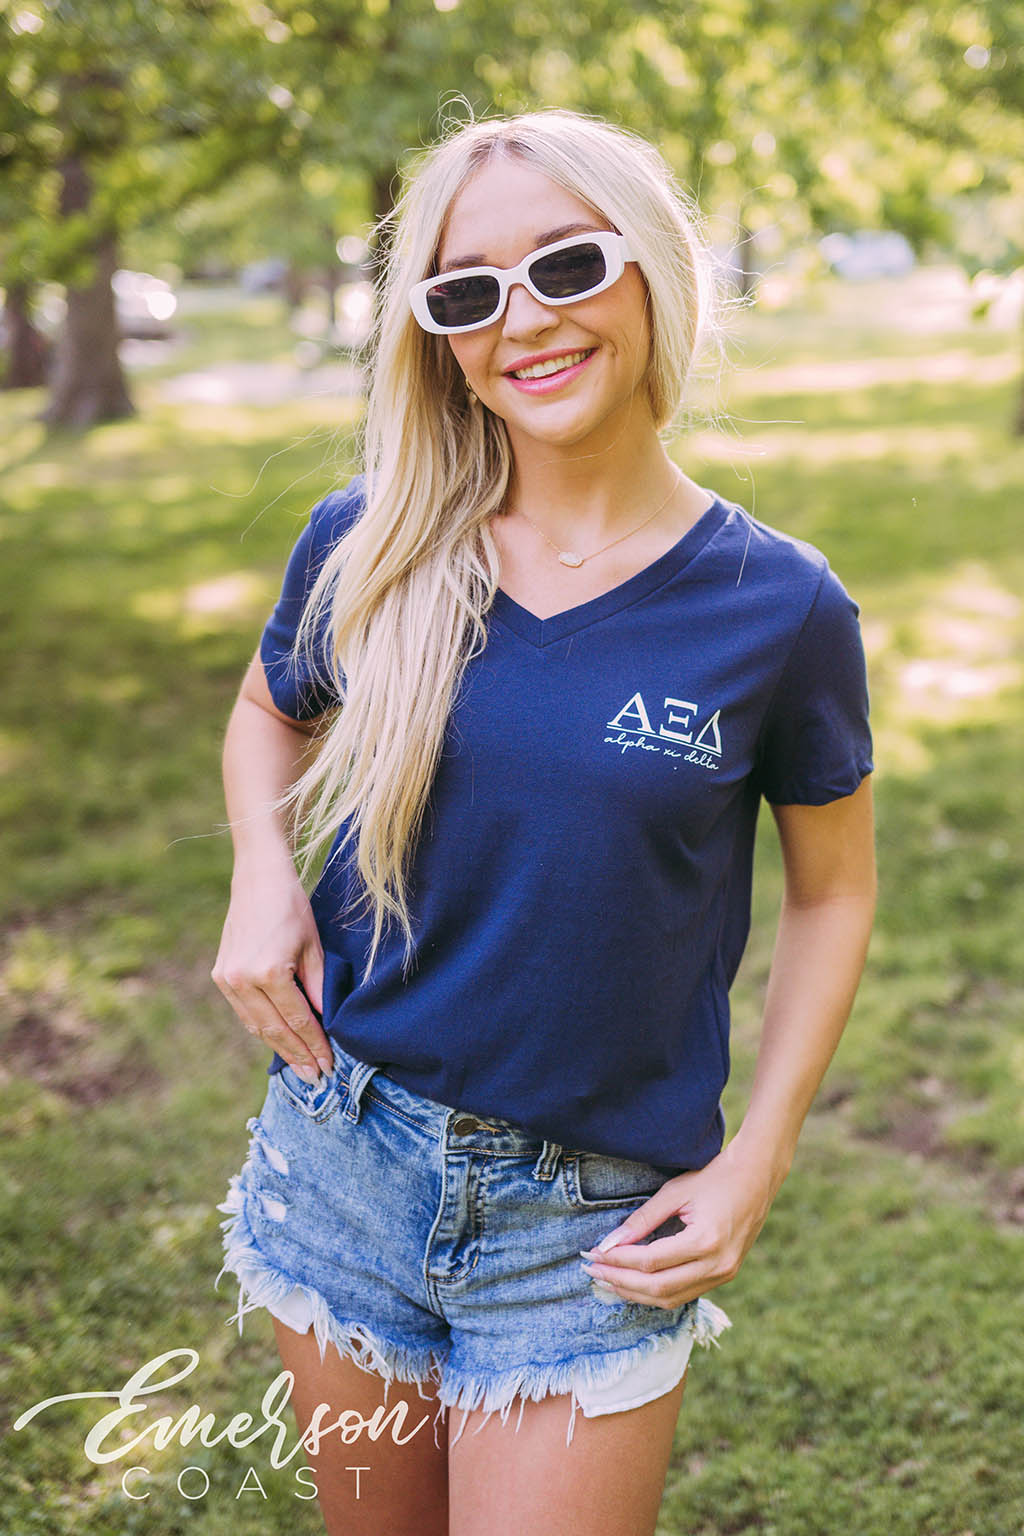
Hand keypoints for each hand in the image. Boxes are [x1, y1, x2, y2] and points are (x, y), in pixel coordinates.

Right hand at [211, 863, 331, 1082]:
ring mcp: (227, 979)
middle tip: (316, 1078)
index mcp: (269, 972)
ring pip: (256, 1026)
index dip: (315, 1045)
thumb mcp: (314, 947)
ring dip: (279, 1048)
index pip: (298, 1020)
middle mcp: (243, 980)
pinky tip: (278, 1040)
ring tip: (300, 1066)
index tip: (330, 1064)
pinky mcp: (221, 975)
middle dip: (298, 1055)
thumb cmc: (292, 907)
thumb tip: (327, 1023)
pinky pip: (244, 1012)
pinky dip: (262, 1028)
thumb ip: (319, 988)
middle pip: (274, 1030)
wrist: (258, 879)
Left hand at [578, 1139, 781, 1308]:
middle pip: (658, 1288)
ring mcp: (724, 1275)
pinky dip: (656, 1293)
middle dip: (620, 1282)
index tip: (593, 1254)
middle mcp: (717, 1266)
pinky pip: (685, 1294)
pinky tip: (635, 1283)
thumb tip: (608, 1243)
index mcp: (705, 1242)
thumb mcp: (675, 1191)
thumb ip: (642, 1219)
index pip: (650, 1261)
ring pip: (670, 1299)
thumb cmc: (714, 1177)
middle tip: (591, 1271)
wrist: (757, 1177)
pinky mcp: (725, 1276)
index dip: (618, 1260)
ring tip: (607, 1281)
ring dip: (635, 1293)